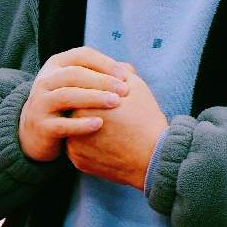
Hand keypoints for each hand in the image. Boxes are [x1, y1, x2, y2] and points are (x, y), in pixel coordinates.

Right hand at [18, 47, 130, 162]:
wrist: (37, 133)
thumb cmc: (67, 105)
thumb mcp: (78, 86)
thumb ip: (101, 76)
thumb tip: (129, 69)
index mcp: (56, 65)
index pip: (82, 55)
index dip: (105, 63)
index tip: (125, 76)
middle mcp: (45, 81)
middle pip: (74, 74)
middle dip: (102, 81)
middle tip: (125, 90)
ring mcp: (40, 103)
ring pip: (67, 96)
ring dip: (93, 98)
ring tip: (115, 103)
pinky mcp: (41, 126)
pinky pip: (62, 124)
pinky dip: (81, 124)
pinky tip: (100, 124)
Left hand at [67, 63, 166, 189]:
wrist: (153, 158)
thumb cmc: (146, 120)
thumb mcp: (137, 88)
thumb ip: (119, 71)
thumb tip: (113, 65)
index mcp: (84, 102)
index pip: (81, 89)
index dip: (97, 91)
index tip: (111, 98)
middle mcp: (73, 123)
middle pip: (75, 110)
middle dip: (87, 108)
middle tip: (110, 114)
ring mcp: (73, 145)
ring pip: (74, 130)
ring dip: (84, 127)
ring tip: (108, 129)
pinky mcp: (78, 161)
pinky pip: (78, 149)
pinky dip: (88, 146)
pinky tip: (105, 144)